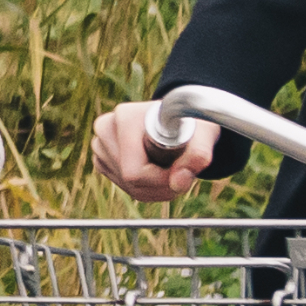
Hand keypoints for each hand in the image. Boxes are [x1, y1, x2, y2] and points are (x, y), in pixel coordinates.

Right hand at [92, 101, 219, 202]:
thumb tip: (178, 182)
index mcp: (125, 118)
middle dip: (161, 186)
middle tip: (181, 170)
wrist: (179, 117)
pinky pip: (124, 187)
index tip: (184, 170)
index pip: (135, 172)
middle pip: (131, 182)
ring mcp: (100, 145)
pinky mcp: (101, 158)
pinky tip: (157, 171)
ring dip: (156, 188)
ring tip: (171, 167)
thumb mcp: (204, 134)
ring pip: (129, 188)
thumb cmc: (190, 123)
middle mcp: (106, 129)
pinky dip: (146, 188)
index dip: (164, 180)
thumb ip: (198, 156)